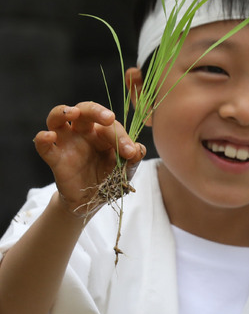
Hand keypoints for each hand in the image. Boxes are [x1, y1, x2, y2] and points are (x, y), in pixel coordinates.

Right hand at [34, 102, 145, 216]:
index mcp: (102, 134)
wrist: (92, 202)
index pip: (110, 126)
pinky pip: (43, 145)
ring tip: (73, 112)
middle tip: (108, 118)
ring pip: (57, 118)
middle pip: (84, 110)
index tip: (130, 152)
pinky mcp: (55, 158)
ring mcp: (67, 144)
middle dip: (95, 110)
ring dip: (63, 111)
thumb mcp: (124, 173)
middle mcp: (83, 134)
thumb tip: (140, 148)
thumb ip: (132, 161)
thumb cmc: (108, 182)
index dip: (121, 136)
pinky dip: (42, 138)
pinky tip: (49, 136)